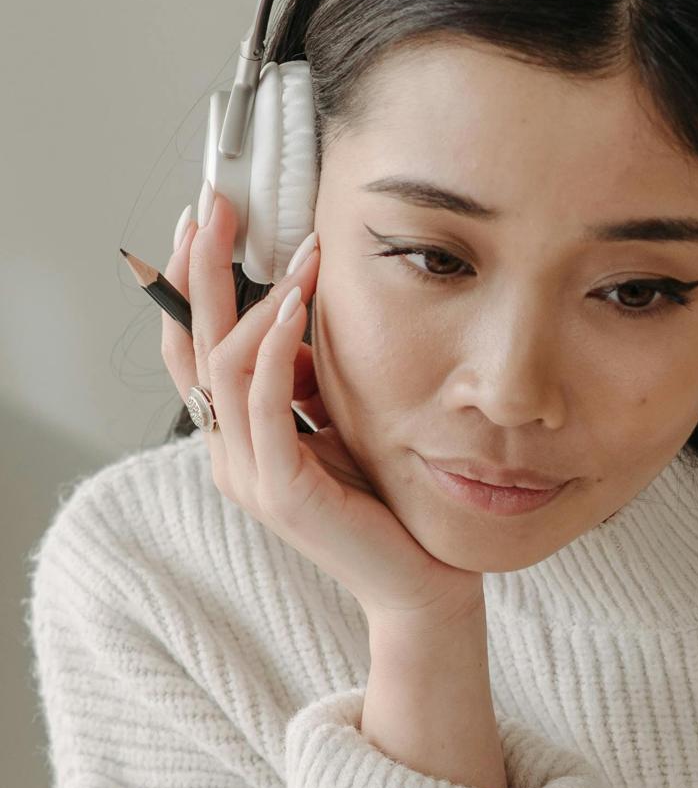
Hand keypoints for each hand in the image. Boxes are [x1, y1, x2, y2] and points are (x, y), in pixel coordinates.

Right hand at [160, 190, 487, 626]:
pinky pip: (264, 404)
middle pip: (192, 345)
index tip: (202, 220)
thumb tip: (295, 308)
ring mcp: (251, 476)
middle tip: (215, 204)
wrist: (420, 583)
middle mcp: (231, 455)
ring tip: (296, 253)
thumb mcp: (340, 421)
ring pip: (224, 367)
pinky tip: (296, 307)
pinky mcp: (283, 492)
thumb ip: (308, 378)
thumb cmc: (386, 504)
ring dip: (254, 298)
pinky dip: (275, 349)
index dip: (186, 284)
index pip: (190, 349)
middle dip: (201, 268)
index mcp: (237, 438)